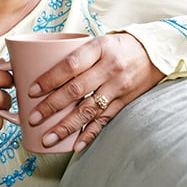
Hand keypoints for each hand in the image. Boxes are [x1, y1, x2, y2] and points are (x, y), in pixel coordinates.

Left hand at [27, 32, 163, 151]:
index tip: (31, 91)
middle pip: (76, 90)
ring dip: (66, 127)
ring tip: (48, 138)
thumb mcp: (97, 41)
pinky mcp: (124, 101)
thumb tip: (37, 65)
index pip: (70, 65)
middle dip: (52, 107)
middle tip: (33, 118)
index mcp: (99, 48)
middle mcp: (109, 68)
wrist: (155, 52)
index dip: (49, 79)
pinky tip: (76, 145)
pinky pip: (105, 120)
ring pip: (88, 110)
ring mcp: (118, 87)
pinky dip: (90, 134)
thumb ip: (75, 54)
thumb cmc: (118, 45)